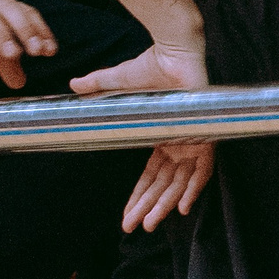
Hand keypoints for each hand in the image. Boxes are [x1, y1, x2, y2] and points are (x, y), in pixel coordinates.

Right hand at [71, 35, 216, 229]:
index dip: (138, 196)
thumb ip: (97, 86)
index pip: (150, 175)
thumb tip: (73, 86)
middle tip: (130, 228)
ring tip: (147, 225)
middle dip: (146, 207)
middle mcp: (178, 142)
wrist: (174, 49)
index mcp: (160, 135)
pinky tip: (181, 208)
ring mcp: (192, 140)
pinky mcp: (205, 135)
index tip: (125, 216)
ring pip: (180, 183)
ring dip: (164, 205)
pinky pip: (203, 169)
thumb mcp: (118, 82)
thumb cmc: (152, 64)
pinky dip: (193, 188)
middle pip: (163, 184)